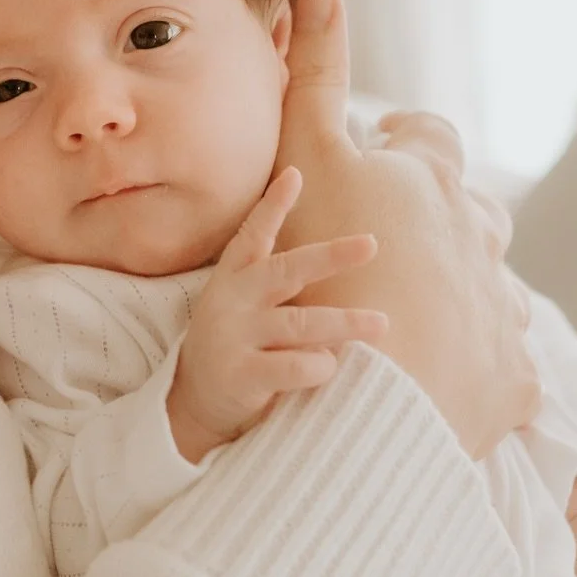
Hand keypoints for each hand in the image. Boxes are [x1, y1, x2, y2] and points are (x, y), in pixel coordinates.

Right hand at [166, 167, 388, 463]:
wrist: (195, 401)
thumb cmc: (237, 342)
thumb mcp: (244, 301)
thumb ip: (278, 279)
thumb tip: (336, 249)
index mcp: (234, 276)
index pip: (253, 233)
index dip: (272, 204)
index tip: (294, 175)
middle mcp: (234, 299)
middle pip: (287, 270)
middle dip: (331, 256)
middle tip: (371, 243)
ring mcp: (236, 336)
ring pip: (302, 323)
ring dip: (345, 324)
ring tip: (381, 323)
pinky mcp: (243, 374)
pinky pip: (294, 366)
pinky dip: (320, 366)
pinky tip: (329, 366)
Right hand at [268, 0, 540, 459]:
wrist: (373, 390)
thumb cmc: (331, 258)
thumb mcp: (307, 151)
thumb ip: (313, 69)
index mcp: (433, 179)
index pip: (427, 137)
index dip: (399, 140)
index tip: (374, 152)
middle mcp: (478, 233)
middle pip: (470, 208)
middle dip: (437, 214)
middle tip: (387, 239)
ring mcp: (497, 305)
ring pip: (489, 280)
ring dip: (458, 285)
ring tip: (412, 308)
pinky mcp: (510, 374)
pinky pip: (499, 354)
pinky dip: (471, 355)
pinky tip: (437, 369)